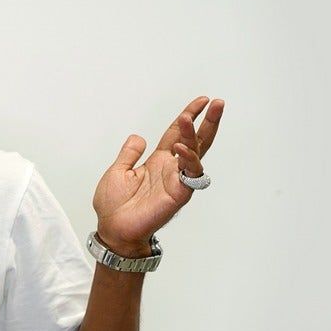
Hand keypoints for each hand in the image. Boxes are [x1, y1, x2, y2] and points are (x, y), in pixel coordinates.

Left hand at [92, 96, 223, 254]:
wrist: (112, 229)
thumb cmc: (114, 206)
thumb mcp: (117, 171)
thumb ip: (129, 154)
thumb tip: (138, 137)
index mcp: (157, 162)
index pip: (177, 134)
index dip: (189, 117)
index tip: (201, 101)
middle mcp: (170, 169)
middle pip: (196, 141)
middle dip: (207, 122)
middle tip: (218, 103)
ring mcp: (176, 181)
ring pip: (195, 154)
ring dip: (195, 135)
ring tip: (189, 118)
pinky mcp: (178, 195)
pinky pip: (189, 175)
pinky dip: (188, 160)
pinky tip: (181, 147)